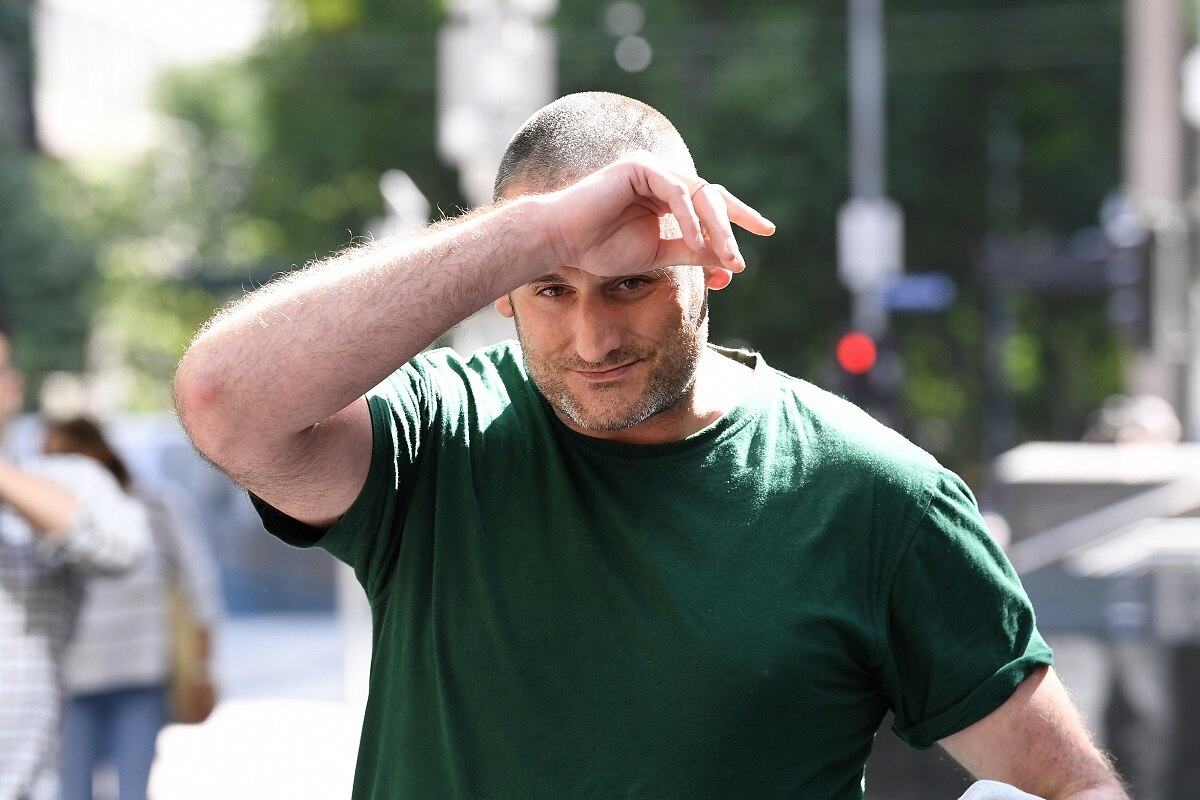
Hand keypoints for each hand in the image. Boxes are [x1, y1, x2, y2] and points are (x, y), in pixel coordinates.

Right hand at [540, 152, 774, 288]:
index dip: (738, 218)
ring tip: (725, 255)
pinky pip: (675, 191)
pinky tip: (694, 240)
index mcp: (669, 199)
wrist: (563, 242)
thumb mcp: (657, 256)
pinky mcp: (640, 168)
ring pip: (699, 194)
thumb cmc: (601, 249)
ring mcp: (653, 171)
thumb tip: (728, 261)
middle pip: (713, 197)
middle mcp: (665, 181)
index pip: (712, 204)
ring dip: (715, 227)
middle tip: (741, 257)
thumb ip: (691, 253)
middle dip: (733, 226)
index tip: (765, 233)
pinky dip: (688, 217)